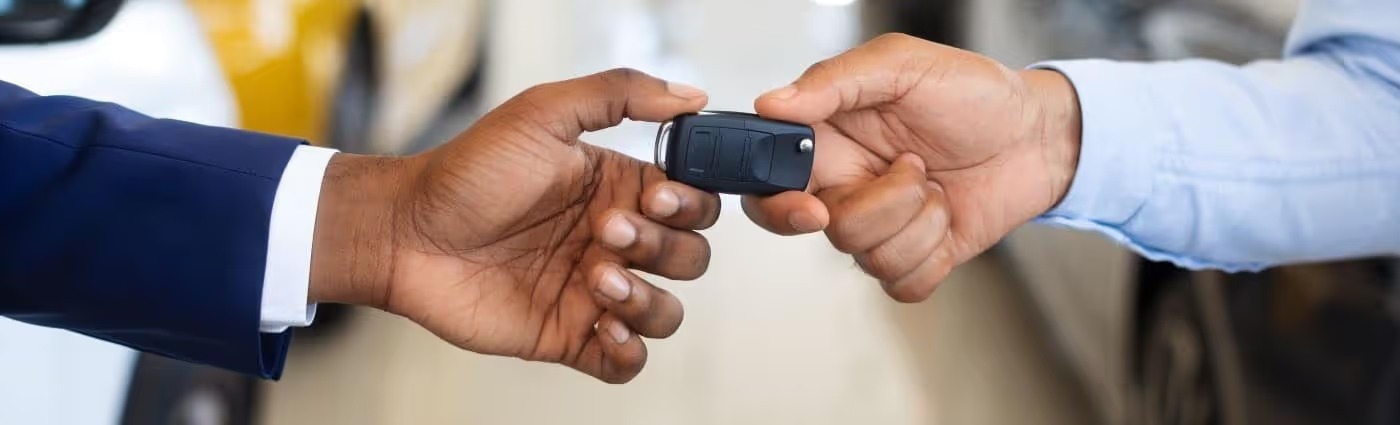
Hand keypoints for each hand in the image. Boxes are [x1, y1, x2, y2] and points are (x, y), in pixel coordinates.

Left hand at [308, 69, 720, 382]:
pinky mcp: (568, 335)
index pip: (692, 203)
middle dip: (661, 248)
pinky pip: (627, 361)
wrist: (405, 232)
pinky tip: (604, 328)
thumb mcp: (543, 113)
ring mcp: (593, 291)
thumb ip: (619, 94)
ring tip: (597, 281)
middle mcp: (612, 240)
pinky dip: (630, 352)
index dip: (688, 205)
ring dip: (648, 300)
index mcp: (616, 187)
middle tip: (604, 232)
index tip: (656, 199)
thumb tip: (691, 95)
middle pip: (689, 257)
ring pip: (666, 312)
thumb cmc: (465, 172)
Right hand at [745, 34, 1081, 301]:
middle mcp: (844, 186)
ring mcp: (880, 226)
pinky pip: (903, 283)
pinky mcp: (915, 256)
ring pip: (867, 257)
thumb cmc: (973, 92)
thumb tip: (771, 103)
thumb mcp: (902, 64)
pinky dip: (933, 253)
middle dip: (876, 208)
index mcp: (826, 139)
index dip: (777, 206)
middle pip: (824, 229)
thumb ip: (832, 81)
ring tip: (937, 180)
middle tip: (911, 172)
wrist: (1040, 134)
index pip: (766, 186)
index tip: (816, 206)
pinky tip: (947, 215)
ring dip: (918, 218)